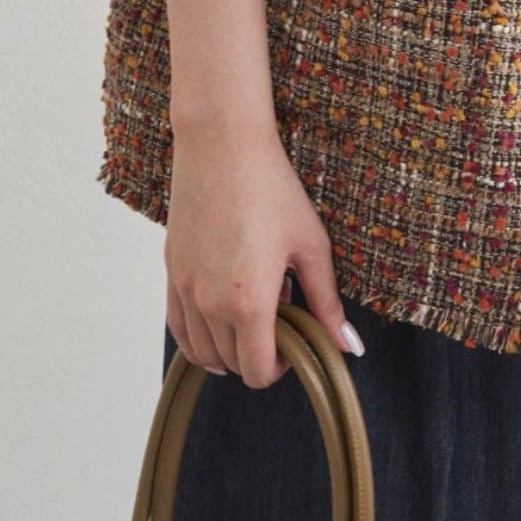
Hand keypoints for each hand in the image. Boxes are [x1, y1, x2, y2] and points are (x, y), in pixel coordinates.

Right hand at [164, 119, 366, 388]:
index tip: (296, 342)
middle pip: (231, 365)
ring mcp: (185, 291)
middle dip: (259, 352)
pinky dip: (199, 337)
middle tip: (281, 315)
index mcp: (249, 303)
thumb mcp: (311, 245)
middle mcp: (210, 305)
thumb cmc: (272, 189)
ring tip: (254, 309)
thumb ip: (327, 302)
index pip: (259, 372)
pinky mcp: (172, 274)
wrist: (223, 147)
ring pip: (202, 352)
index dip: (282, 367)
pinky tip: (220, 319)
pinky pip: (178, 329)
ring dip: (228, 347)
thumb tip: (347, 345)